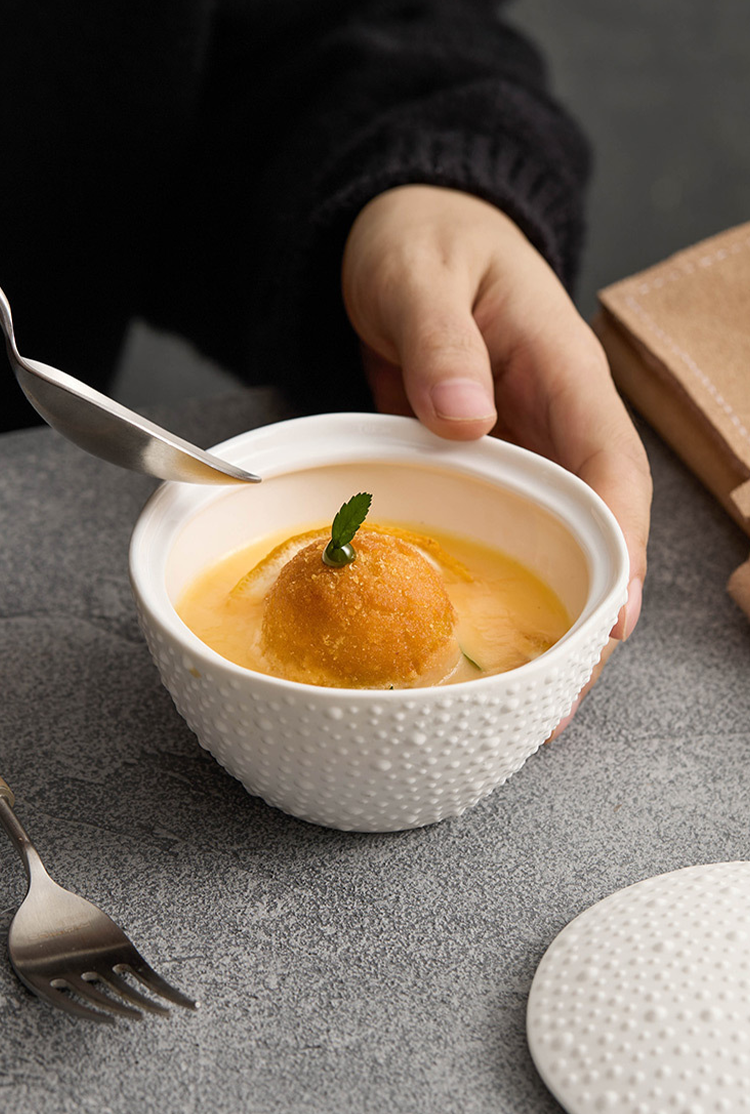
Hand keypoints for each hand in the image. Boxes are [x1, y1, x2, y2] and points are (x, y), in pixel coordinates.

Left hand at [342, 185, 651, 728]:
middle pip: (596, 531)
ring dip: (546, 621)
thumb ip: (440, 337)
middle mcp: (555, 425)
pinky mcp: (481, 471)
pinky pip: (498, 535)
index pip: (612, 469)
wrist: (399, 240)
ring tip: (522, 706)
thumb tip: (467, 418)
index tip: (612, 624)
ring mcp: (520, 452)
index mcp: (565, 375)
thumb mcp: (421, 271)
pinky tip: (472, 645)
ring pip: (552, 545)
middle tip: (556, 703)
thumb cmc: (421, 241)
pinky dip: (493, 590)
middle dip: (588, 618)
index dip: (622, 550)